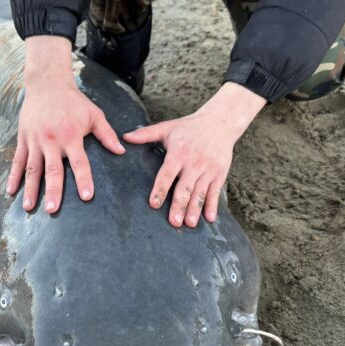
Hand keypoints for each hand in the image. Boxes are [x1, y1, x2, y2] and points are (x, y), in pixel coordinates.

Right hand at [6, 36, 125, 212]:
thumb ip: (107, 134)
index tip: (86, 197)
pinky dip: (13, 176)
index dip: (84, 180)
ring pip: (32, 168)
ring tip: (29, 207)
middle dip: (52, 191)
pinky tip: (11, 191)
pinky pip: (17, 161)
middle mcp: (51, 140)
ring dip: (30, 189)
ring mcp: (35, 140)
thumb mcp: (94, 114)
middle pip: (52, 170)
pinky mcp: (23, 139)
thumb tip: (121, 151)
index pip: (79, 162)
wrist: (47, 84)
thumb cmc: (74, 101)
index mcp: (71, 136)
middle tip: (52, 210)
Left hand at [123, 82, 265, 227]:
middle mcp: (194, 163)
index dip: (160, 189)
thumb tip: (124, 137)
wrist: (220, 122)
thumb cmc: (189, 127)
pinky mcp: (220, 174)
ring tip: (190, 224)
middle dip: (179, 205)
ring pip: (200, 192)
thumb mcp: (167, 128)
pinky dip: (213, 205)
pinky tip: (210, 219)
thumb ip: (146, 134)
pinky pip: (215, 192)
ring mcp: (208, 169)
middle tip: (173, 222)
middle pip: (185, 188)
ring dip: (195, 209)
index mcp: (179, 153)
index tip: (154, 204)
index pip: (167, 174)